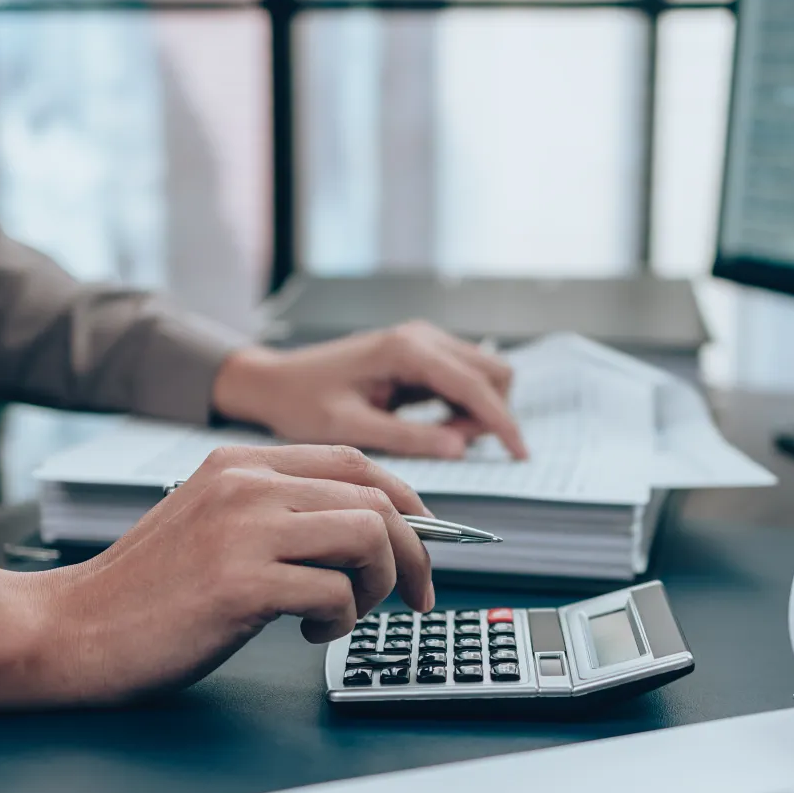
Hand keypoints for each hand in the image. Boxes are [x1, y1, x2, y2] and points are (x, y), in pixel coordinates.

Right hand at [0, 445, 433, 711]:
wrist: (69, 630)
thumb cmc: (146, 592)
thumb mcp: (214, 525)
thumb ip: (280, 515)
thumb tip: (372, 530)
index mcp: (240, 465)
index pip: (355, 463)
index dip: (408, 503)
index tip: (424, 542)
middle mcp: (246, 485)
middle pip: (376, 499)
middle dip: (414, 554)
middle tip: (413, 596)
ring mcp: (242, 530)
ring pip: (368, 536)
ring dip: (377, 586)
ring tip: (342, 615)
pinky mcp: (239, 583)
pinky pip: (334, 593)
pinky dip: (339, 621)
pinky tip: (306, 634)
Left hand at [211, 321, 528, 459]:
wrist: (273, 382)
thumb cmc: (301, 402)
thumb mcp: (351, 429)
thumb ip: (408, 437)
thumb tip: (460, 448)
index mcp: (406, 350)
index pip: (476, 385)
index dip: (503, 423)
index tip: (519, 455)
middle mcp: (421, 337)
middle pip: (493, 372)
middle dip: (489, 414)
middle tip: (455, 448)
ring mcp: (422, 343)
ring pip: (483, 376)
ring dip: (476, 412)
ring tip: (437, 441)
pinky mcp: (419, 357)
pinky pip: (461, 382)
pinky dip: (462, 408)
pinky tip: (432, 429)